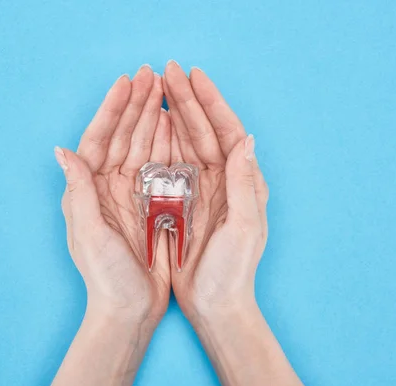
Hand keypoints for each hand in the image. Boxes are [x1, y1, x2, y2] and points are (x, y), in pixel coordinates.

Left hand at [54, 65, 170, 324]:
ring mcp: (133, 194)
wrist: (129, 309)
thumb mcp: (88, 234)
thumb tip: (61, 150)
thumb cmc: (104, 276)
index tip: (126, 83)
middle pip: (123, 136)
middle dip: (136, 105)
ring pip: (143, 146)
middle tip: (152, 75)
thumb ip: (78, 191)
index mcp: (90, 190)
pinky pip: (161, 167)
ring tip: (164, 91)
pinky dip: (168, 144)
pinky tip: (175, 125)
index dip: (112, 110)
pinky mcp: (154, 205)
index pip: (99, 140)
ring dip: (153, 118)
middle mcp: (109, 187)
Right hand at [163, 61, 309, 385]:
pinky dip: (160, 143)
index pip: (228, 131)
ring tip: (155, 90)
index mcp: (242, 182)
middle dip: (186, 99)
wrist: (215, 304)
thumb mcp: (245, 228)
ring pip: (185, 142)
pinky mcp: (182, 202)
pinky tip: (148, 127)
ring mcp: (201, 189)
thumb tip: (247, 138)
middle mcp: (223, 180)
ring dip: (172, 114)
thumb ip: (246, 184)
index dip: (212, 102)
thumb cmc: (234, 272)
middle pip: (204, 130)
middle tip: (166, 72)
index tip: (193, 76)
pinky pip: (169, 164)